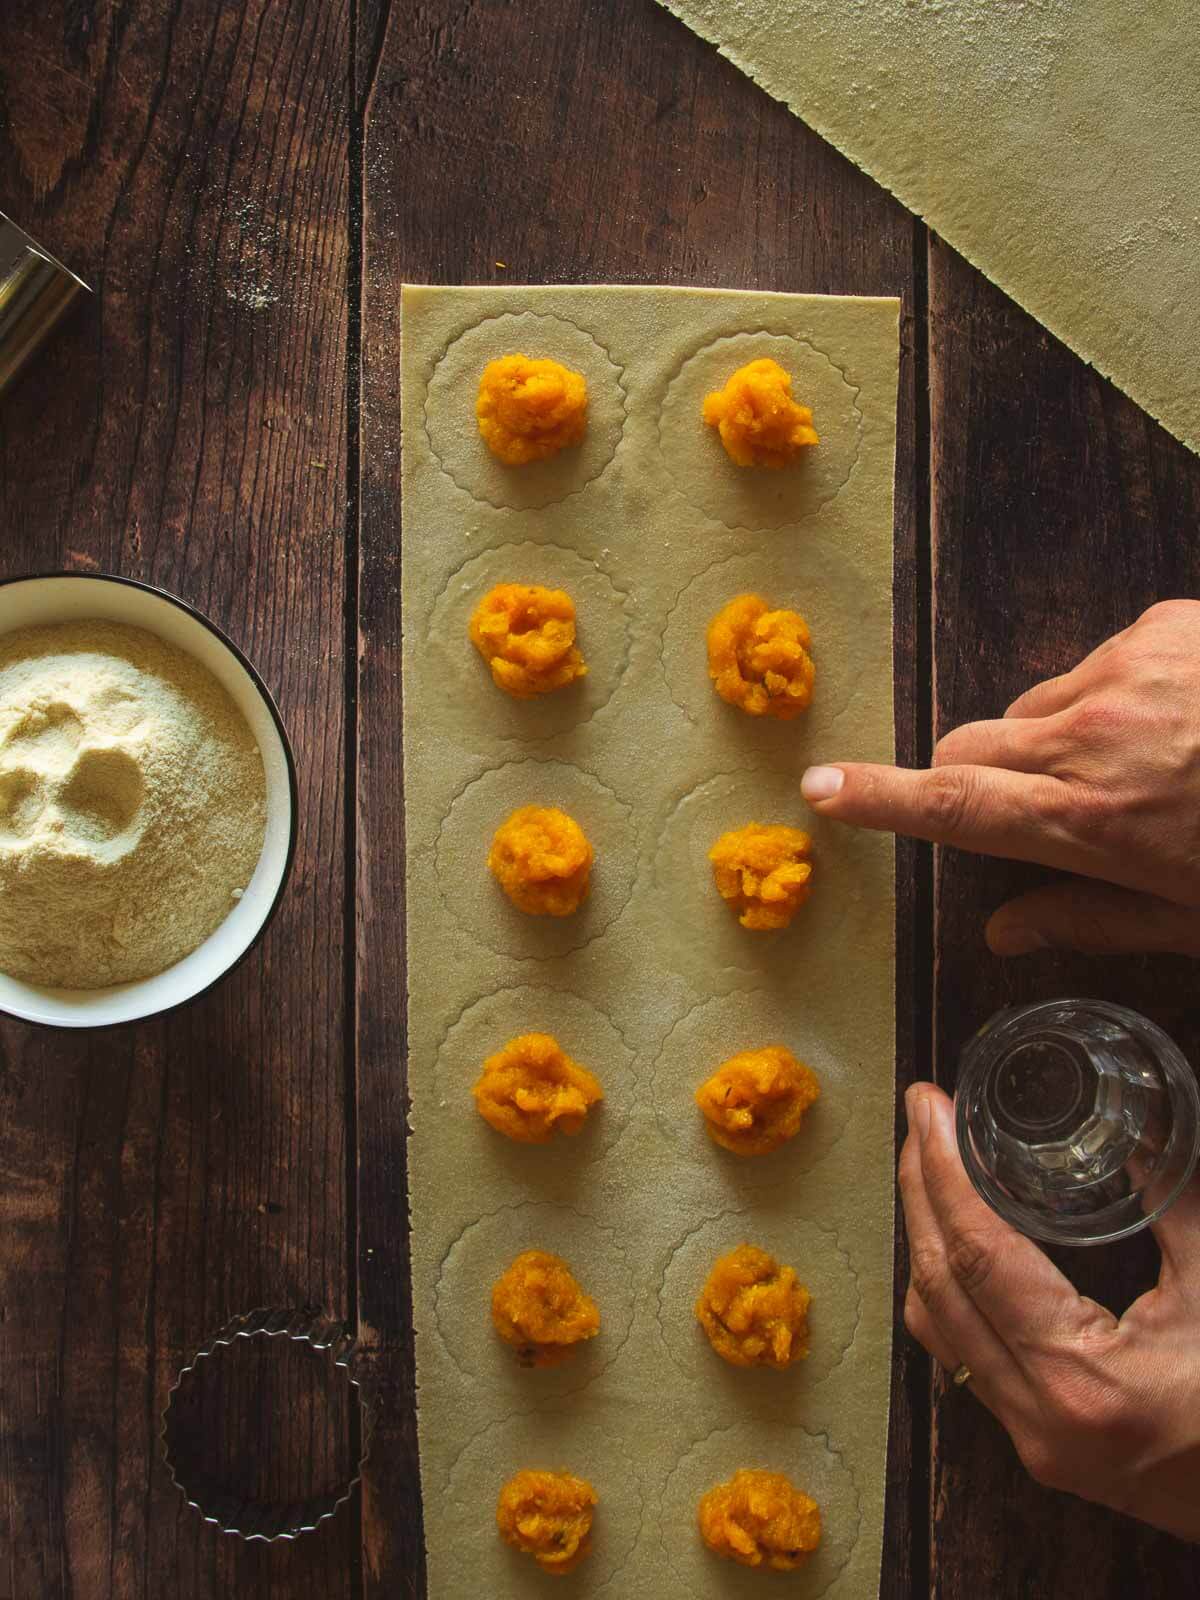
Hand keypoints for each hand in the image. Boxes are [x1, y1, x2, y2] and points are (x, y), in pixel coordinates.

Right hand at [801, 599, 1199, 956]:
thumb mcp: (1193, 917)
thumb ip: (1094, 921)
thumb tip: (1006, 934)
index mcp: (1090, 820)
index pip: (952, 805)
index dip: (878, 797)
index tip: (821, 787)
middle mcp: (1090, 738)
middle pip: (970, 747)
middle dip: (981, 778)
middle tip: (1041, 804)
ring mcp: (1125, 672)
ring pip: (1036, 705)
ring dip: (1059, 735)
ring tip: (1140, 761)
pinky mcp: (1164, 627)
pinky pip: (1101, 660)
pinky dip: (1119, 692)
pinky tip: (1177, 718)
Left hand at [901, 1082, 1199, 1540]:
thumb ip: (1174, 1208)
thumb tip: (1134, 1131)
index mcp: (1082, 1381)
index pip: (978, 1255)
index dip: (942, 1171)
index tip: (926, 1107)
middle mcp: (1038, 1417)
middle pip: (938, 1285)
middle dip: (919, 1191)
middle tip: (921, 1119)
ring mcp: (1033, 1440)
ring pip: (937, 1327)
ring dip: (924, 1240)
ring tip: (928, 1167)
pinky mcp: (1041, 1448)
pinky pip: (962, 1358)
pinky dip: (948, 1292)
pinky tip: (954, 1245)